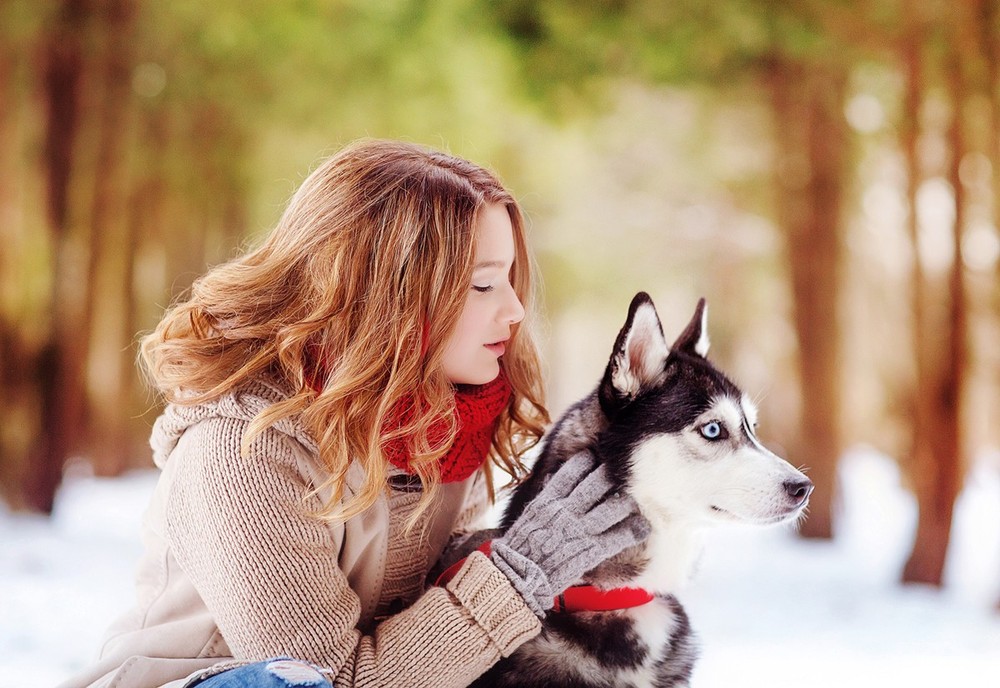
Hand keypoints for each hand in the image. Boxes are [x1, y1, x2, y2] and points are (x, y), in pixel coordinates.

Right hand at [491, 450, 649, 615]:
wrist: (519, 577)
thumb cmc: (520, 547)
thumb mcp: (528, 515)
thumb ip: (544, 496)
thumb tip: (552, 475)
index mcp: (548, 500)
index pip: (572, 471)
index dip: (586, 462)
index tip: (593, 459)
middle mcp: (566, 510)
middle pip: (597, 484)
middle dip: (610, 477)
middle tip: (618, 477)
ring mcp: (579, 530)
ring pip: (613, 507)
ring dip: (626, 503)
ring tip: (631, 503)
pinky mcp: (590, 550)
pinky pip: (618, 537)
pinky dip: (633, 531)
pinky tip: (643, 527)